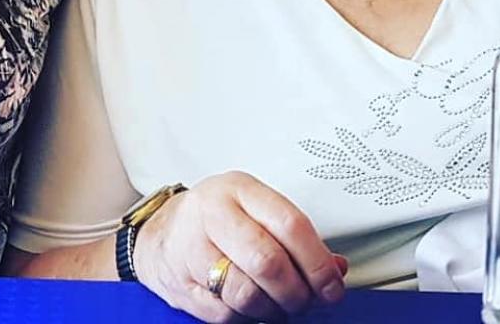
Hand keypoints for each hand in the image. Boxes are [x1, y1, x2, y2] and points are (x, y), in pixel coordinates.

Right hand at [133, 172, 345, 321]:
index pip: (290, 224)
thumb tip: (336, 268)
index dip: (318, 262)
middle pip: (268, 261)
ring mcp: (192, 247)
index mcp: (240, 189)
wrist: (163, 234)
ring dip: (274, 310)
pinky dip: (248, 318)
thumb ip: (295, 237)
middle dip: (297, 292)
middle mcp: (213, 212)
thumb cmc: (218, 221)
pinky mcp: (181, 283)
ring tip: (280, 305)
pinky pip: (227, 313)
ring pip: (248, 294)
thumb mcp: (256, 211)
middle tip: (307, 301)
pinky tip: (252, 305)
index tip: (332, 285)